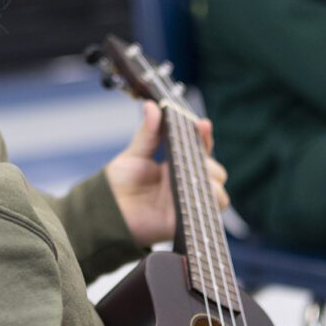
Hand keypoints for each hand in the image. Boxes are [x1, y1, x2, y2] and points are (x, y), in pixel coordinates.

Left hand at [106, 102, 228, 246]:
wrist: (106, 212)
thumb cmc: (118, 184)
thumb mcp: (133, 155)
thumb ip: (147, 133)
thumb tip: (152, 106)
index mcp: (176, 165)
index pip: (200, 148)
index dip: (204, 136)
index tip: (202, 124)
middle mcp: (186, 183)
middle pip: (215, 170)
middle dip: (209, 162)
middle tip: (193, 159)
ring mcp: (188, 200)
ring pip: (219, 191)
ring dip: (212, 181)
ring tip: (196, 176)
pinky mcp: (187, 219)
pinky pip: (211, 211)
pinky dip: (211, 200)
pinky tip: (197, 192)